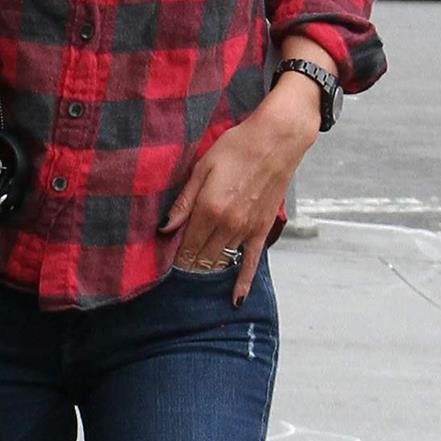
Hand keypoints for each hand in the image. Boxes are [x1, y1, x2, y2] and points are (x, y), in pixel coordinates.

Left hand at [162, 77, 322, 303]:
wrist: (276, 140)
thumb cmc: (237, 147)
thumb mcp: (202, 167)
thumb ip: (183, 201)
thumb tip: (164, 228)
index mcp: (208, 209)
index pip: (185, 244)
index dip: (174, 254)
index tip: (164, 261)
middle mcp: (227, 225)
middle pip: (201, 256)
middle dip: (188, 263)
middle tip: (177, 268)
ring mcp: (246, 230)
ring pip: (221, 260)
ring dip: (207, 268)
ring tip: (196, 273)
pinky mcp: (261, 230)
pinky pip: (250, 262)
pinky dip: (242, 282)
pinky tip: (236, 300)